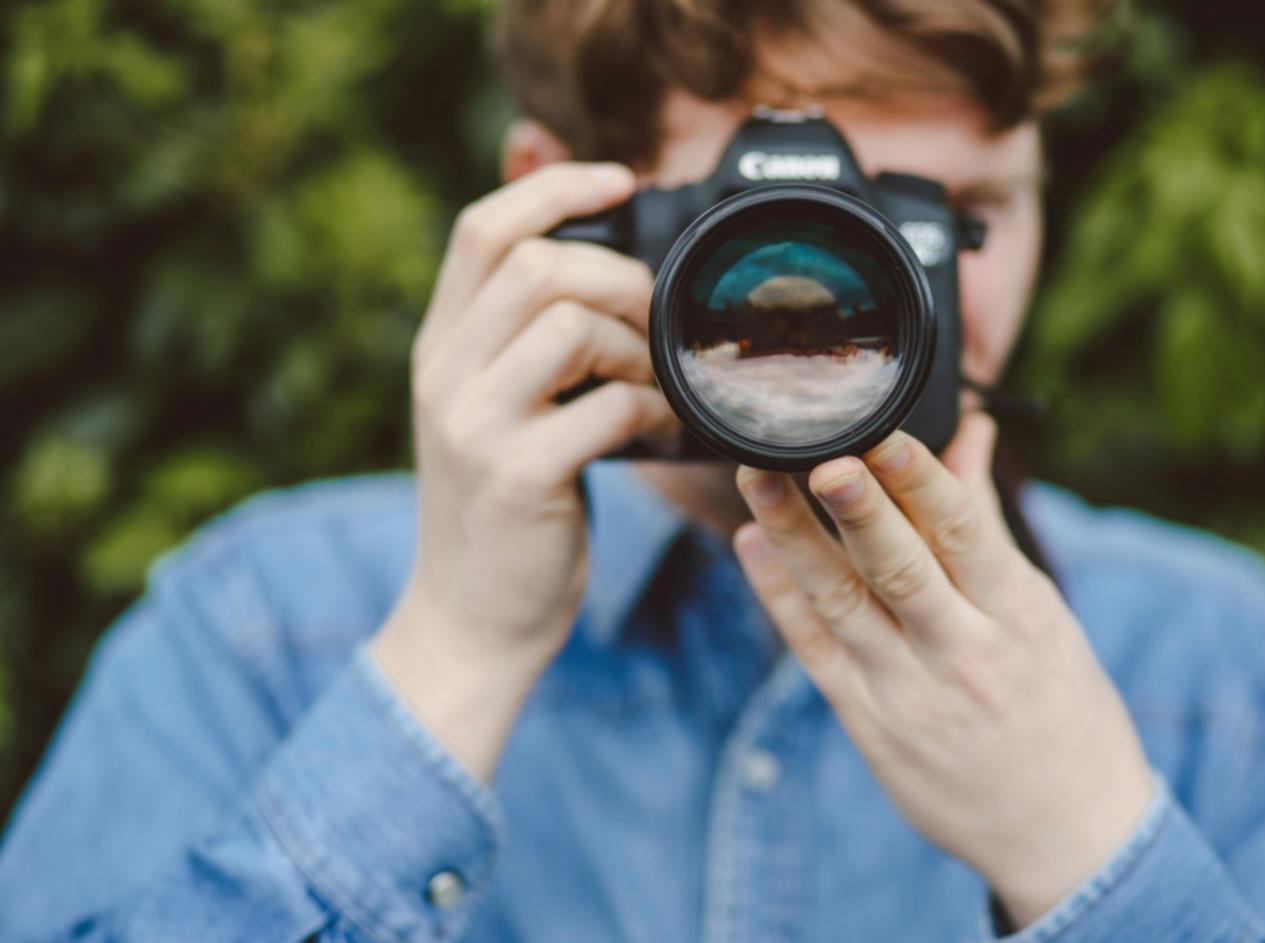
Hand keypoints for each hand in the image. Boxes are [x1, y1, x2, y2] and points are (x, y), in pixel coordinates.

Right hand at [372, 162, 676, 778]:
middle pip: (536, 263)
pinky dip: (650, 410)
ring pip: (570, 323)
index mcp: (440, 347)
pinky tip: (660, 433)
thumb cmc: (503, 509)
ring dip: (636, 347)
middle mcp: (444, 373)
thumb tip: (592, 262)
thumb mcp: (493, 410)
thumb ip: (524, 338)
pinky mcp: (517, 476)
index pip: (484, 227)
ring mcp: (474, 424)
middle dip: (620, 278)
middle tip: (653, 324)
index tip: (621, 180)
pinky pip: (604, 406)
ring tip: (651, 386)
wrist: (469, 620)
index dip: (555, 186)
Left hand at [732, 413, 1153, 926]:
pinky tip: (753, 546)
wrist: (1068, 832)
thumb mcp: (1041, 612)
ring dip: (795, 541)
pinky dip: (781, 598)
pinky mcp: (870, 725)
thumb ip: (986, 522)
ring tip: (756, 480)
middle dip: (855, 510)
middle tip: (815, 453)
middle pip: (899, 569)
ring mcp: (910, 694)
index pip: (965, 535)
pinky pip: (817, 652)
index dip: (921, 482)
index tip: (883, 432)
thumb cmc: (1062, 706)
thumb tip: (971, 431)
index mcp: (1021, 617)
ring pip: (843, 606)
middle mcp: (963, 654)